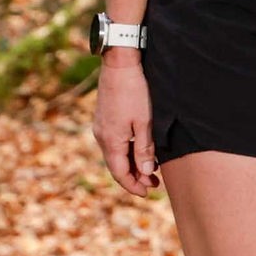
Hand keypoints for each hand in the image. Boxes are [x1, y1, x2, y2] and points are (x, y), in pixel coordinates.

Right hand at [94, 51, 159, 193]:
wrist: (120, 63)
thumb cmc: (135, 91)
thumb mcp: (145, 123)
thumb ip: (145, 149)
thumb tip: (146, 173)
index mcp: (110, 141)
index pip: (120, 173)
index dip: (134, 186)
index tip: (148, 193)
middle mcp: (101, 136)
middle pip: (117, 166)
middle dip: (135, 177)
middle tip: (154, 184)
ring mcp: (101, 127)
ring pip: (116, 154)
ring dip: (132, 164)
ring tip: (151, 170)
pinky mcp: (104, 118)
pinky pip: (114, 143)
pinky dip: (127, 151)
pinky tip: (140, 150)